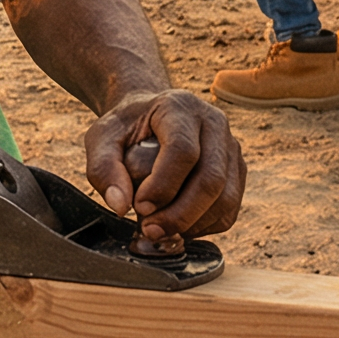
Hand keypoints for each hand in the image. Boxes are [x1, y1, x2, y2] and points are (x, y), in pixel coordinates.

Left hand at [83, 88, 244, 241]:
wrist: (149, 117)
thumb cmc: (126, 128)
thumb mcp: (101, 138)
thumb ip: (103, 169)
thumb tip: (121, 206)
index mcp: (180, 107)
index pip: (183, 150)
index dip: (163, 186)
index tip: (139, 208)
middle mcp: (213, 122)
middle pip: (211, 178)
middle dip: (180, 215)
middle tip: (150, 230)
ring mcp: (231, 146)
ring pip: (226, 197)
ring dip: (193, 224)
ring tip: (161, 230)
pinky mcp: (237, 170)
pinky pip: (230, 209)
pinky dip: (205, 227)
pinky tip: (179, 226)